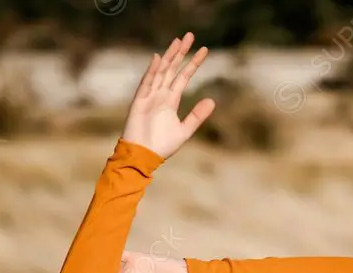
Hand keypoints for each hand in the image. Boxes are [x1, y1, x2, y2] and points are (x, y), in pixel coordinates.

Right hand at [121, 32, 214, 158]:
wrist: (143, 157)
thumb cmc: (161, 146)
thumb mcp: (184, 131)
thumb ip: (197, 116)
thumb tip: (212, 100)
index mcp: (170, 101)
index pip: (184, 77)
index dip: (193, 64)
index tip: (205, 50)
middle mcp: (160, 95)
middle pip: (172, 69)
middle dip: (180, 53)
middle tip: (190, 36)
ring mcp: (149, 97)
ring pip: (161, 72)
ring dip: (169, 57)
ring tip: (178, 41)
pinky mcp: (139, 102)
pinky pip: (147, 84)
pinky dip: (152, 71)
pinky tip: (158, 59)